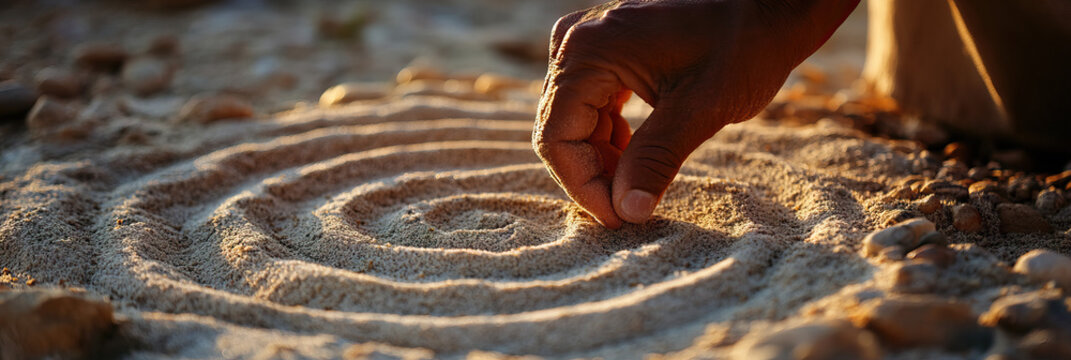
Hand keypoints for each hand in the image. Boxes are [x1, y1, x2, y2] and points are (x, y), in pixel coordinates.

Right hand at [533, 0, 856, 227]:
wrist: (769, 8)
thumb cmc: (743, 46)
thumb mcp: (700, 110)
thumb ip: (656, 161)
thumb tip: (627, 213)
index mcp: (590, 52)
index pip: (556, 137)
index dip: (583, 186)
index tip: (619, 219)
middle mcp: (576, 44)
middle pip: (560, 131)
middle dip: (593, 177)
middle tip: (631, 211)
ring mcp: (589, 46)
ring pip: (573, 123)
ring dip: (602, 162)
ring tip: (640, 186)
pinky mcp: (606, 54)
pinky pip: (590, 107)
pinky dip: (611, 140)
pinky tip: (640, 157)